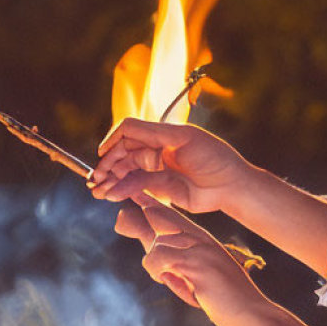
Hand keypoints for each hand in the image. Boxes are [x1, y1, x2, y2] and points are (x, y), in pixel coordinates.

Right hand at [89, 119, 247, 213]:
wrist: (231, 186)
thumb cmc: (214, 157)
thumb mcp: (183, 138)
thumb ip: (152, 135)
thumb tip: (123, 135)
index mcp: (162, 133)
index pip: (129, 131)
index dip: (113, 140)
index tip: (102, 152)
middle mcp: (156, 149)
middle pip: (123, 153)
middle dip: (107, 165)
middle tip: (95, 178)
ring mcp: (157, 168)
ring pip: (126, 171)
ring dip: (110, 179)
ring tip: (97, 190)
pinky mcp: (159, 187)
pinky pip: (135, 186)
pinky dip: (122, 189)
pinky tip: (111, 193)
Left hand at [116, 198, 268, 325]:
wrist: (252, 314)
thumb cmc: (227, 300)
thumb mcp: (201, 278)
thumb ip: (180, 268)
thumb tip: (158, 265)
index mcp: (203, 239)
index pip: (172, 215)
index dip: (151, 203)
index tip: (134, 193)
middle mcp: (201, 238)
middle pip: (160, 217)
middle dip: (138, 216)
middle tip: (121, 219)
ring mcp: (200, 249)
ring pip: (157, 243)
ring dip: (154, 266)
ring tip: (168, 279)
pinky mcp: (196, 264)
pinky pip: (161, 258)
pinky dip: (158, 272)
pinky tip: (171, 282)